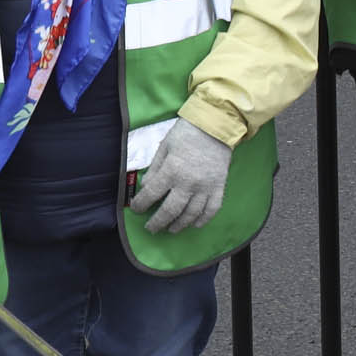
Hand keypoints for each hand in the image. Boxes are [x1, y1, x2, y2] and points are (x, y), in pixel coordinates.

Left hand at [131, 120, 233, 234]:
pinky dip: (203, 219)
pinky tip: (196, 224)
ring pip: (191, 214)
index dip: (140, 205)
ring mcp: (205, 187)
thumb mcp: (164, 147)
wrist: (216, 126)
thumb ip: (155, 169)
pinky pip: (212, 209)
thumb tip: (146, 187)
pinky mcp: (219, 187)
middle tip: (151, 229)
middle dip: (158, 223)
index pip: (151, 194)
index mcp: (171, 170)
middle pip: (170, 211)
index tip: (136, 209)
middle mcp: (188, 183)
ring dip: (179, 225)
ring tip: (171, 229)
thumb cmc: (187, 133)